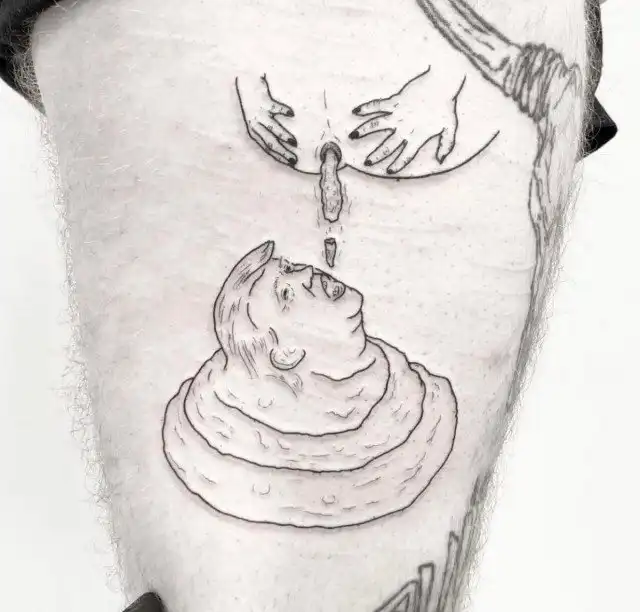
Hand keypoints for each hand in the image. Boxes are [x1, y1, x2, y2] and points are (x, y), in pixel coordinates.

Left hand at [236, 74, 297, 166]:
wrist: (244, 81)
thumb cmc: (255, 103)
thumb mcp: (258, 121)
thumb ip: (269, 131)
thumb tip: (288, 143)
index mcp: (254, 132)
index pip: (268, 149)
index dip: (279, 157)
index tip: (290, 164)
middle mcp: (255, 125)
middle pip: (270, 143)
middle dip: (282, 152)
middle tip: (294, 160)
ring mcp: (258, 114)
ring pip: (272, 128)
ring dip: (283, 136)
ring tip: (294, 142)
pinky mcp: (262, 101)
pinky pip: (274, 107)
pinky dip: (282, 110)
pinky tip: (291, 113)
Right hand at [349, 69, 464, 173]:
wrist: (442, 83)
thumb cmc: (446, 105)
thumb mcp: (450, 128)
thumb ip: (446, 145)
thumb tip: (441, 160)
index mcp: (418, 136)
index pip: (405, 155)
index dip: (397, 164)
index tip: (389, 170)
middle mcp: (405, 128)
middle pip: (388, 146)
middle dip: (376, 155)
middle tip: (367, 162)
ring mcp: (398, 114)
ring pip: (377, 125)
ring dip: (364, 131)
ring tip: (353, 136)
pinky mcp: (395, 100)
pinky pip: (378, 105)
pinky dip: (366, 107)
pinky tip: (356, 111)